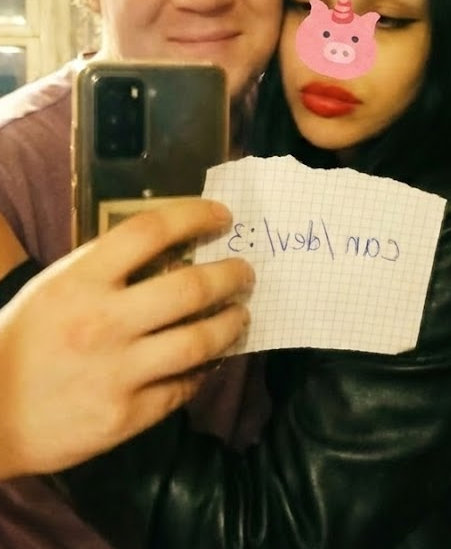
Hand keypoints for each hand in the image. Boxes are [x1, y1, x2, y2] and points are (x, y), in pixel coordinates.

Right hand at [0, 199, 251, 479]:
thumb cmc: (24, 340)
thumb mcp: (56, 287)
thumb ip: (108, 267)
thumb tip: (174, 249)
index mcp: (81, 280)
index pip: (150, 230)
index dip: (195, 215)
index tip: (222, 216)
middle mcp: (103, 322)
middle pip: (190, 287)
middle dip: (231, 275)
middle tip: (245, 273)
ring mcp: (116, 372)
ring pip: (199, 340)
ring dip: (232, 324)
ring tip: (241, 316)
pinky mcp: (125, 416)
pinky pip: (184, 387)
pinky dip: (205, 370)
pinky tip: (211, 359)